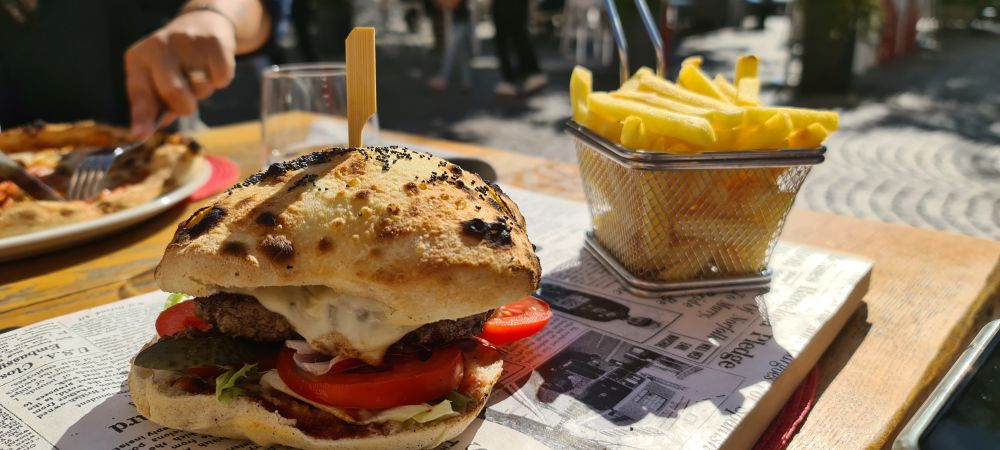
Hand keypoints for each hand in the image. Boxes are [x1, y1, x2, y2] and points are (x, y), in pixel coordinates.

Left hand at [125, 11, 236, 136]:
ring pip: (201, 88)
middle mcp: (158, 47)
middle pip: (174, 93)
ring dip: (204, 90)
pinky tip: (212, 65)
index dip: (142, 117)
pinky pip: (221, 78)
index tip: (141, 135)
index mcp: (138, 59)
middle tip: (188, 100)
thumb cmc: (175, 61)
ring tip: (199, 73)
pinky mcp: (213, 42)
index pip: (140, 94)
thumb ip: (154, 104)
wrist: (201, 24)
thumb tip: (149, 130)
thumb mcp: (157, 78)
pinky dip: (221, 78)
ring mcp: (186, 42)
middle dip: (185, 105)